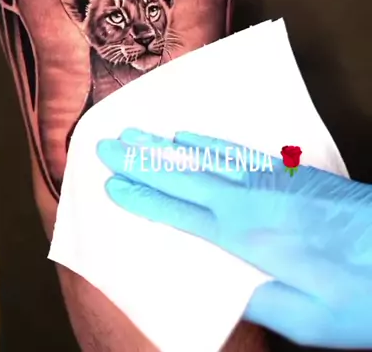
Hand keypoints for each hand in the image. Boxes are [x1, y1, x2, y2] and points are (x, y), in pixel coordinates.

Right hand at [97, 129, 371, 348]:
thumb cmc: (362, 293)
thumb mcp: (306, 319)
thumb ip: (257, 298)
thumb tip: (224, 285)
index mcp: (245, 236)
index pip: (178, 212)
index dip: (141, 197)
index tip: (109, 185)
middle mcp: (251, 199)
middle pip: (184, 174)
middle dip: (141, 160)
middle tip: (106, 143)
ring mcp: (272, 180)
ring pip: (207, 156)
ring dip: (167, 145)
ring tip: (138, 132)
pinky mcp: (291, 174)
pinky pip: (236, 150)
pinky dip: (208, 142)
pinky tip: (193, 136)